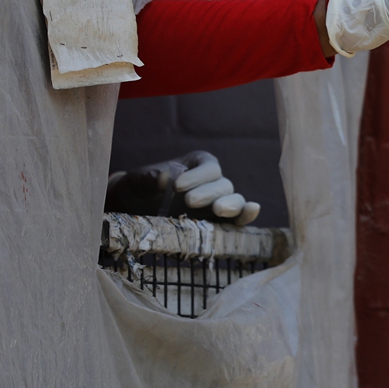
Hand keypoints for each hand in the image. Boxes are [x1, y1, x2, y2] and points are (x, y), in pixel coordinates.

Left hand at [105, 151, 260, 225]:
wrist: (137, 210)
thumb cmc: (141, 189)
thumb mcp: (139, 180)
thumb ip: (150, 178)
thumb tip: (164, 179)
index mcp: (199, 165)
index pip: (208, 168)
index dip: (197, 176)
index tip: (177, 186)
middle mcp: (214, 182)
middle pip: (223, 185)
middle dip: (209, 193)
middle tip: (190, 201)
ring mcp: (220, 202)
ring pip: (235, 201)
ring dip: (230, 205)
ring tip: (218, 210)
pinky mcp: (220, 222)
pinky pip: (238, 219)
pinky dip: (245, 216)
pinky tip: (251, 211)